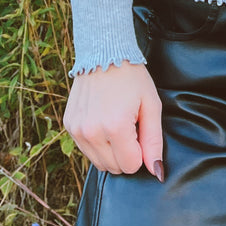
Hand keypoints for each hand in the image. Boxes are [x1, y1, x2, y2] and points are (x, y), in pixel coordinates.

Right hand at [63, 60, 164, 179]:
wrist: (104, 53)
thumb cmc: (132, 78)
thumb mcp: (151, 105)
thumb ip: (154, 141)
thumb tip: (156, 172)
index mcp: (115, 127)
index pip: (131, 166)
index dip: (140, 153)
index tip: (140, 132)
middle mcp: (92, 132)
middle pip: (114, 168)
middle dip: (126, 154)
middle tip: (130, 126)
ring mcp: (77, 130)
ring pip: (99, 163)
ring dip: (111, 151)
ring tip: (116, 123)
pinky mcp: (69, 125)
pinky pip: (86, 150)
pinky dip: (98, 143)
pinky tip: (103, 122)